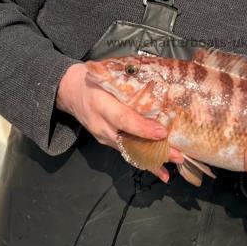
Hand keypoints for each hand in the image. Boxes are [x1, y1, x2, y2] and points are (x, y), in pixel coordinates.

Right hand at [56, 63, 183, 181]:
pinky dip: (142, 159)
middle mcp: (102, 125)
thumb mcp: (107, 76)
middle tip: (177, 157)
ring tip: (169, 169)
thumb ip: (129, 84)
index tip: (162, 133)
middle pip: (130, 142)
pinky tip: (156, 167)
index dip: (143, 128)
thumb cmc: (92, 80)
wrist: (69, 91)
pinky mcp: (106, 141)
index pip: (124, 119)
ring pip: (129, 151)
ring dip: (151, 160)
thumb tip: (159, 85)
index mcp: (101, 104)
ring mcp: (103, 136)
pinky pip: (125, 151)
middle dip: (154, 152)